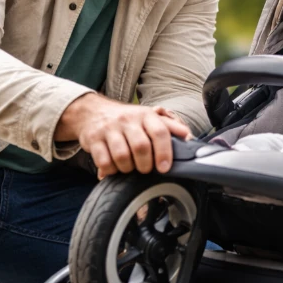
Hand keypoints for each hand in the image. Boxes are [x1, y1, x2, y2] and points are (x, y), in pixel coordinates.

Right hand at [55, 93, 191, 179]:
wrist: (92, 112)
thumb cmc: (126, 120)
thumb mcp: (148, 118)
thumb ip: (169, 127)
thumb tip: (189, 137)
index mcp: (145, 115)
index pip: (160, 132)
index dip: (165, 152)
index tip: (165, 168)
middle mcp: (128, 120)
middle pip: (141, 147)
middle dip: (146, 165)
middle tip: (145, 169)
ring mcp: (109, 129)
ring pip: (122, 156)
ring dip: (128, 168)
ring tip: (129, 168)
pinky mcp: (93, 139)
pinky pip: (104, 161)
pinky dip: (111, 170)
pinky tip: (114, 167)